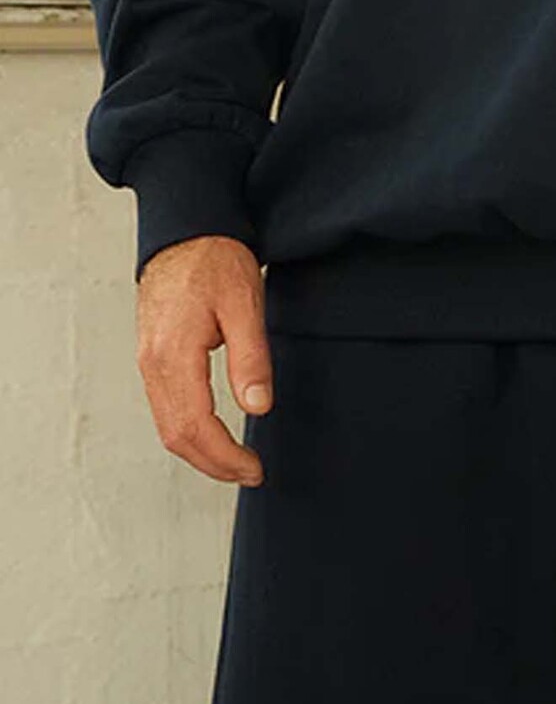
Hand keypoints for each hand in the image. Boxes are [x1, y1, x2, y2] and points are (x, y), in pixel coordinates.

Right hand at [136, 235, 271, 484]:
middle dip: (214, 464)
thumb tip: (258, 406)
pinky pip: (165, 409)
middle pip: (177, 436)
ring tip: (236, 464)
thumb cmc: (214, 260)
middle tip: (252, 474)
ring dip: (201, 453)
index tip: (255, 468)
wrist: (184, 229)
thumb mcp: (245, 304)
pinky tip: (215, 437)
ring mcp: (149, 362)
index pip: (196, 426)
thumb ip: (251, 358)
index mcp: (173, 353)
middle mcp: (153, 363)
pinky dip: (189, 433)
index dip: (226, 457)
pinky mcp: (153, 358)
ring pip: (168, 426)